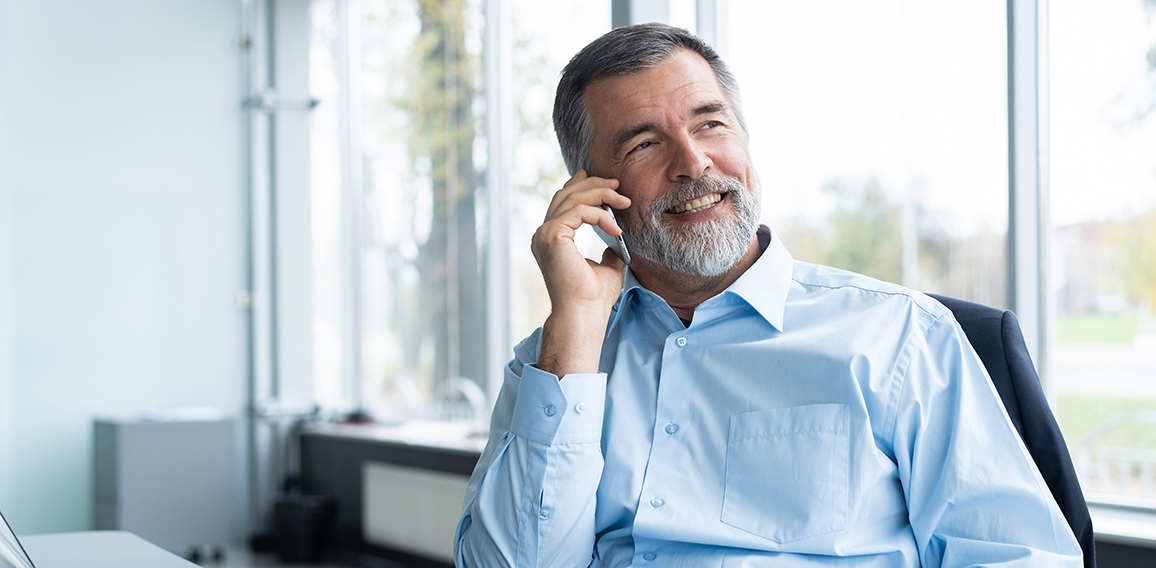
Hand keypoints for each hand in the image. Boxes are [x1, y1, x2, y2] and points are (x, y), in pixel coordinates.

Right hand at [531, 170, 630, 375]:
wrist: (584, 314)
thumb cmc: (593, 297)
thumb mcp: (607, 266)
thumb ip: (609, 249)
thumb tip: (618, 240)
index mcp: (552, 241)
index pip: (563, 204)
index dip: (580, 186)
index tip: (605, 182)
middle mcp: (543, 235)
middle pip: (567, 195)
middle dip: (594, 185)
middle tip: (618, 184)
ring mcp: (545, 234)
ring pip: (573, 199)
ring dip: (601, 195)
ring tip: (624, 201)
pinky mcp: (552, 235)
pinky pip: (580, 211)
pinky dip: (601, 215)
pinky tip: (616, 229)